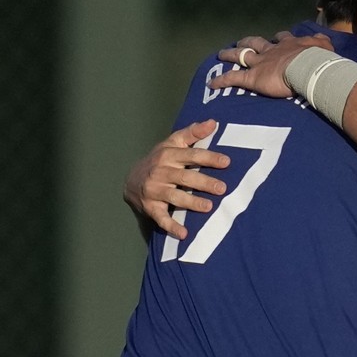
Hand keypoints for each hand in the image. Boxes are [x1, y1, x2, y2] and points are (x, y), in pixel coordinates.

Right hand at [124, 119, 230, 240]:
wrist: (130, 178)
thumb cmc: (159, 159)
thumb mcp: (172, 143)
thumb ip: (192, 133)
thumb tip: (213, 123)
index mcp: (168, 155)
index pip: (191, 155)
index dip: (208, 158)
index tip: (226, 162)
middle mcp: (160, 172)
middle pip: (184, 177)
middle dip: (203, 183)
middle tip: (222, 188)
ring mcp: (154, 190)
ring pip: (174, 197)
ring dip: (191, 203)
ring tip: (208, 207)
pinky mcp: (150, 207)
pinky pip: (161, 218)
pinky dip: (172, 226)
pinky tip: (184, 234)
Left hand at [209, 31, 334, 96]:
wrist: (308, 67)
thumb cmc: (318, 60)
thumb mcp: (324, 47)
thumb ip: (322, 42)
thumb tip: (324, 39)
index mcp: (290, 44)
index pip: (281, 38)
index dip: (277, 38)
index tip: (275, 38)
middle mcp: (272, 51)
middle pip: (256, 42)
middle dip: (248, 42)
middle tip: (242, 42)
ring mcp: (260, 63)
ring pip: (241, 56)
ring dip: (230, 55)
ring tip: (221, 54)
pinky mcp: (253, 78)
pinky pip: (234, 78)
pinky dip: (222, 80)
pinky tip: (212, 84)